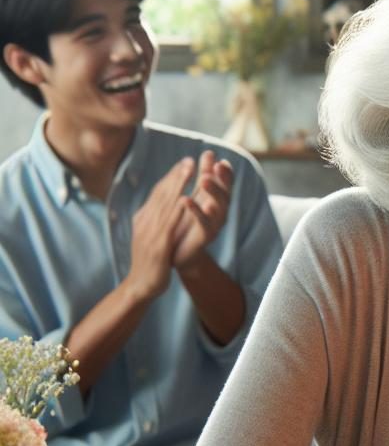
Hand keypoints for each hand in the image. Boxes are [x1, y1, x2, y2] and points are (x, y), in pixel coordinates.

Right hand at [126, 158, 194, 300]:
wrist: (140, 286)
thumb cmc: (149, 262)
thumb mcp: (149, 237)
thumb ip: (153, 221)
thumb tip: (158, 206)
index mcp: (143, 219)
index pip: (157, 193)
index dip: (171, 177)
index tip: (183, 163)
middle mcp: (145, 222)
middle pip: (162, 194)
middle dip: (176, 175)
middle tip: (189, 159)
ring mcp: (150, 233)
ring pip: (167, 204)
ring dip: (179, 185)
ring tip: (191, 170)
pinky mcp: (158, 245)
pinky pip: (170, 224)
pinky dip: (179, 209)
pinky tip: (188, 198)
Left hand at [172, 150, 233, 269]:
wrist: (180, 253)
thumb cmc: (188, 221)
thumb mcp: (197, 195)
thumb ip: (205, 176)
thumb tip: (210, 152)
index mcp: (219, 200)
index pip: (227, 183)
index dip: (226, 172)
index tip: (221, 161)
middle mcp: (221, 211)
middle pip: (226, 193)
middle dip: (221, 179)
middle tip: (216, 166)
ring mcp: (215, 224)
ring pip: (218, 207)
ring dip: (212, 192)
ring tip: (204, 179)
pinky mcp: (205, 236)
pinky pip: (203, 222)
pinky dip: (196, 210)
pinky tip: (186, 199)